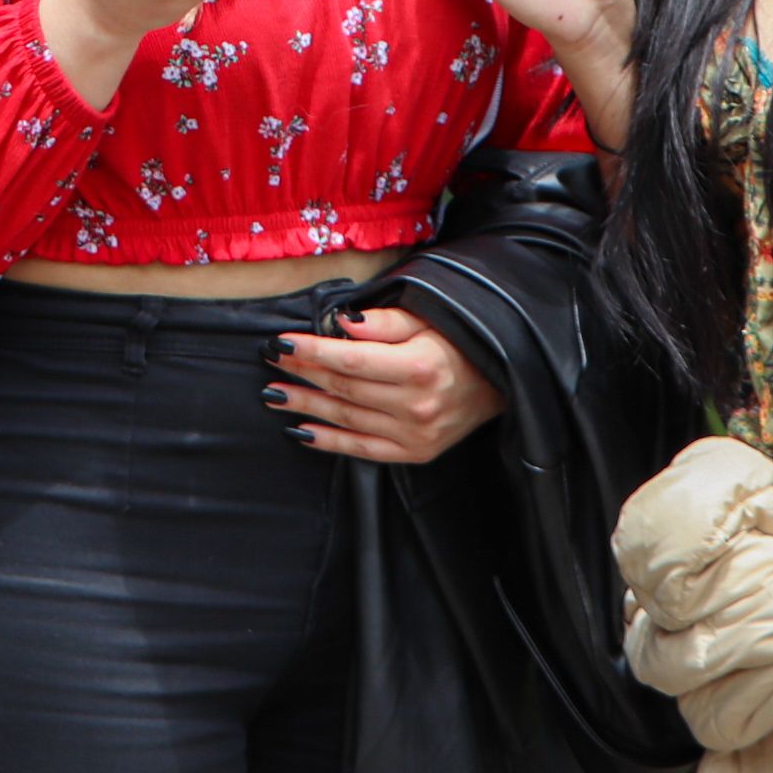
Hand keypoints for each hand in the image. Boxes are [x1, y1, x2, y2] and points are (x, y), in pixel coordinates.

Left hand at [266, 305, 501, 463]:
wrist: (500, 382)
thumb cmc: (458, 343)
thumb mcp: (428, 319)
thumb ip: (384, 322)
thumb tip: (342, 324)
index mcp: (419, 366)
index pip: (351, 360)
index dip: (312, 351)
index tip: (281, 343)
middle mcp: (416, 405)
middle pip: (345, 388)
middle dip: (303, 373)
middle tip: (271, 362)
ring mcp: (415, 434)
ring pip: (348, 419)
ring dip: (306, 406)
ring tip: (275, 394)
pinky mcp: (415, 453)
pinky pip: (363, 450)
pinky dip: (329, 442)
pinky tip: (301, 430)